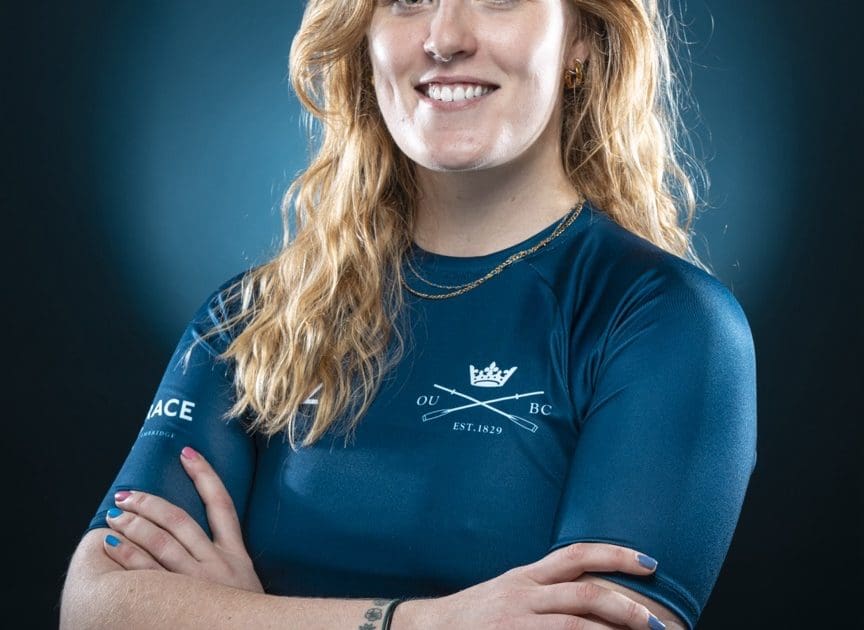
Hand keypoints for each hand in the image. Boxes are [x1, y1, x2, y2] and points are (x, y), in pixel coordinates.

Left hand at [102, 445, 263, 593]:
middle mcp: (217, 562)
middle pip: (180, 519)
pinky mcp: (184, 599)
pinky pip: (152, 572)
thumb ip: (224, 561)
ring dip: (135, 524)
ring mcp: (199, 581)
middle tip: (127, 494)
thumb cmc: (245, 618)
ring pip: (163, 541)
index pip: (221, 502)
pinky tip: (114, 546)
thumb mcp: (244, 584)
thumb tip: (197, 540)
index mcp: (235, 554)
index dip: (204, 474)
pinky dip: (130, 556)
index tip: (187, 452)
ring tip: (115, 515)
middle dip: (150, 503)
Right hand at [416, 542, 664, 628]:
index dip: (615, 554)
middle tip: (655, 624)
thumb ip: (544, 588)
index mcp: (525, 577)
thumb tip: (590, 591)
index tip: (650, 562)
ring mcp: (518, 622)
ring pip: (576, 626)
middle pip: (585, 594)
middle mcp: (523, 595)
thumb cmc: (473, 615)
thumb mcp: (507, 589)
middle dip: (626, 608)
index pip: (576, 555)